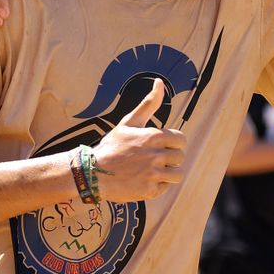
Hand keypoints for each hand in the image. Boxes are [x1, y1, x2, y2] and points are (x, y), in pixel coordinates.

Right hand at [91, 80, 186, 201]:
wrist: (92, 172)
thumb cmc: (112, 146)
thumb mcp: (129, 122)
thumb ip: (148, 103)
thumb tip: (160, 82)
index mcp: (154, 137)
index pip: (181, 140)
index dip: (172, 143)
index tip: (160, 146)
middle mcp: (156, 155)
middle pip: (180, 158)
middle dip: (169, 159)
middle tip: (152, 160)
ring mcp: (154, 174)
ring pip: (177, 175)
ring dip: (167, 174)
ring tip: (151, 171)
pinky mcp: (150, 191)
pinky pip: (165, 188)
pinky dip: (156, 186)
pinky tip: (143, 181)